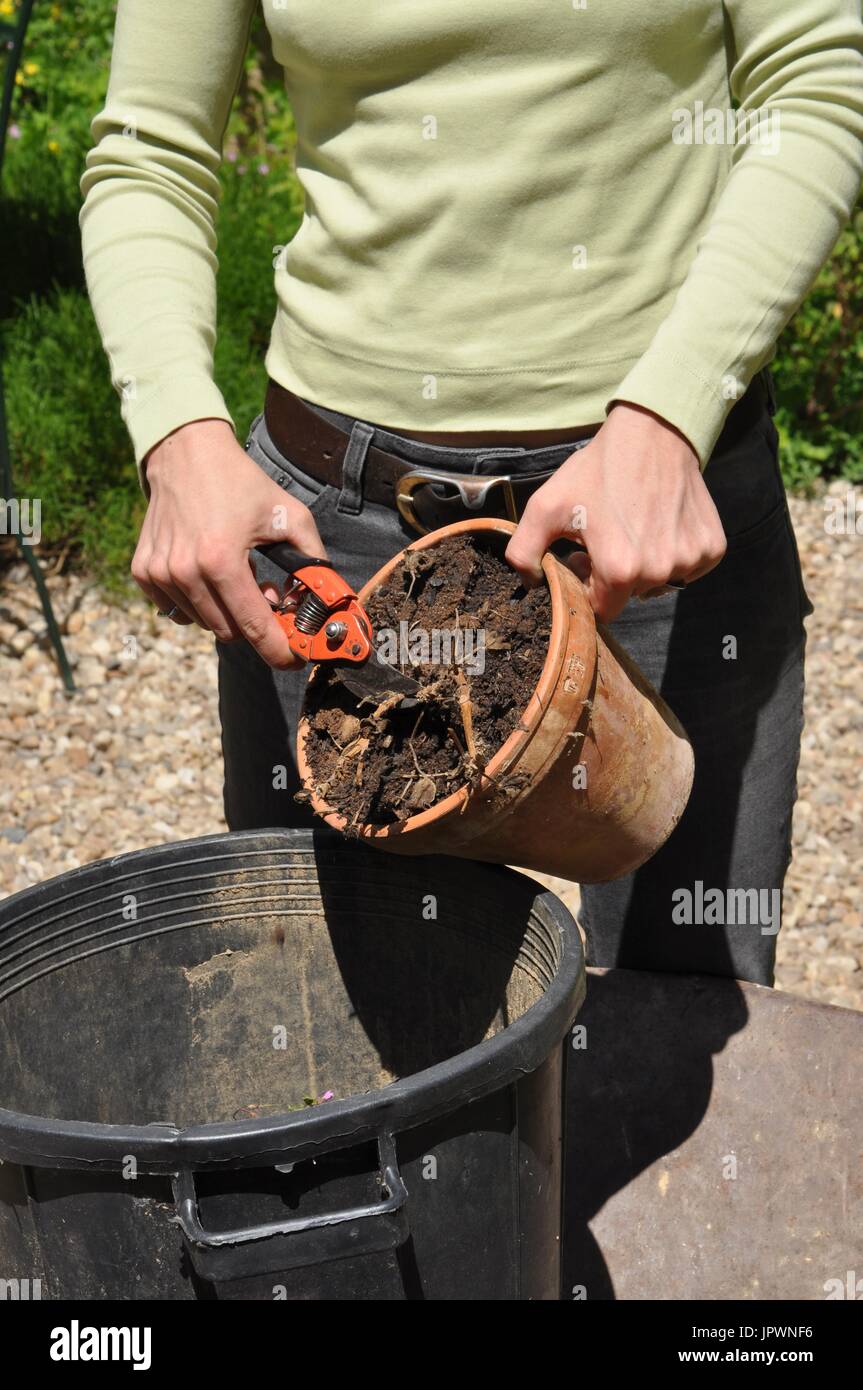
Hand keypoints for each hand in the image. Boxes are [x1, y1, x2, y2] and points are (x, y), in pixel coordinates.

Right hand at [132, 418, 325, 667]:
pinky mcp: (144, 571)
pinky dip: (198, 602)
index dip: (277, 650)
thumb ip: (313, 561)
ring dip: (225, 611)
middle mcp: (185, 571)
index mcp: (221, 561)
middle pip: (229, 631)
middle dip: (253, 623)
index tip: (293, 659)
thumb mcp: (289, 515)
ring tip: (236, 576)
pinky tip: (207, 574)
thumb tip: (323, 600)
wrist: (186, 454)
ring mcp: (161, 573)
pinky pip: (178, 611)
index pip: (254, 628)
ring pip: (204, 623)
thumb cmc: (240, 484)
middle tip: (266, 594)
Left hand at [505, 402, 725, 621]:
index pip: (602, 610)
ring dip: (644, 566)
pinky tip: (660, 526)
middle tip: (605, 538)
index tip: (586, 559)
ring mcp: (690, 560)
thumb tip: (529, 584)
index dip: (589, 587)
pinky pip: (688, 569)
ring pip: (659, 583)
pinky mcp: (712, 549)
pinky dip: (673, 555)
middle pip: (629, 596)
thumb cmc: (598, 469)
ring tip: (632, 528)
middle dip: (614, 575)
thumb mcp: (546, 506)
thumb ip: (523, 552)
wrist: (652, 433)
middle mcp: (659, 571)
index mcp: (620, 569)